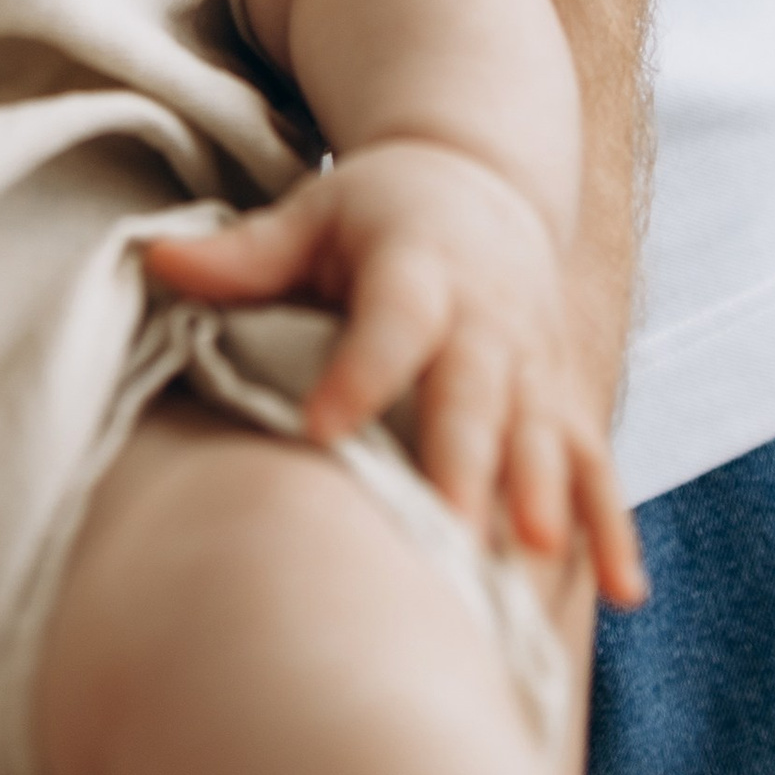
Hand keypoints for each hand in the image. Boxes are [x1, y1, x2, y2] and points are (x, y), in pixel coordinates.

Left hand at [145, 146, 644, 607]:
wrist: (483, 183)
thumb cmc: (373, 214)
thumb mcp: (310, 214)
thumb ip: (243, 253)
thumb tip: (152, 256)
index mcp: (418, 264)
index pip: (390, 319)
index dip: (360, 372)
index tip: (322, 429)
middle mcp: (487, 317)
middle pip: (477, 389)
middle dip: (466, 458)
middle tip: (450, 530)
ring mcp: (535, 364)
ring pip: (545, 433)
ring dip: (544, 495)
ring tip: (532, 558)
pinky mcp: (565, 400)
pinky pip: (595, 465)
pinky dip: (609, 524)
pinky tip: (621, 592)